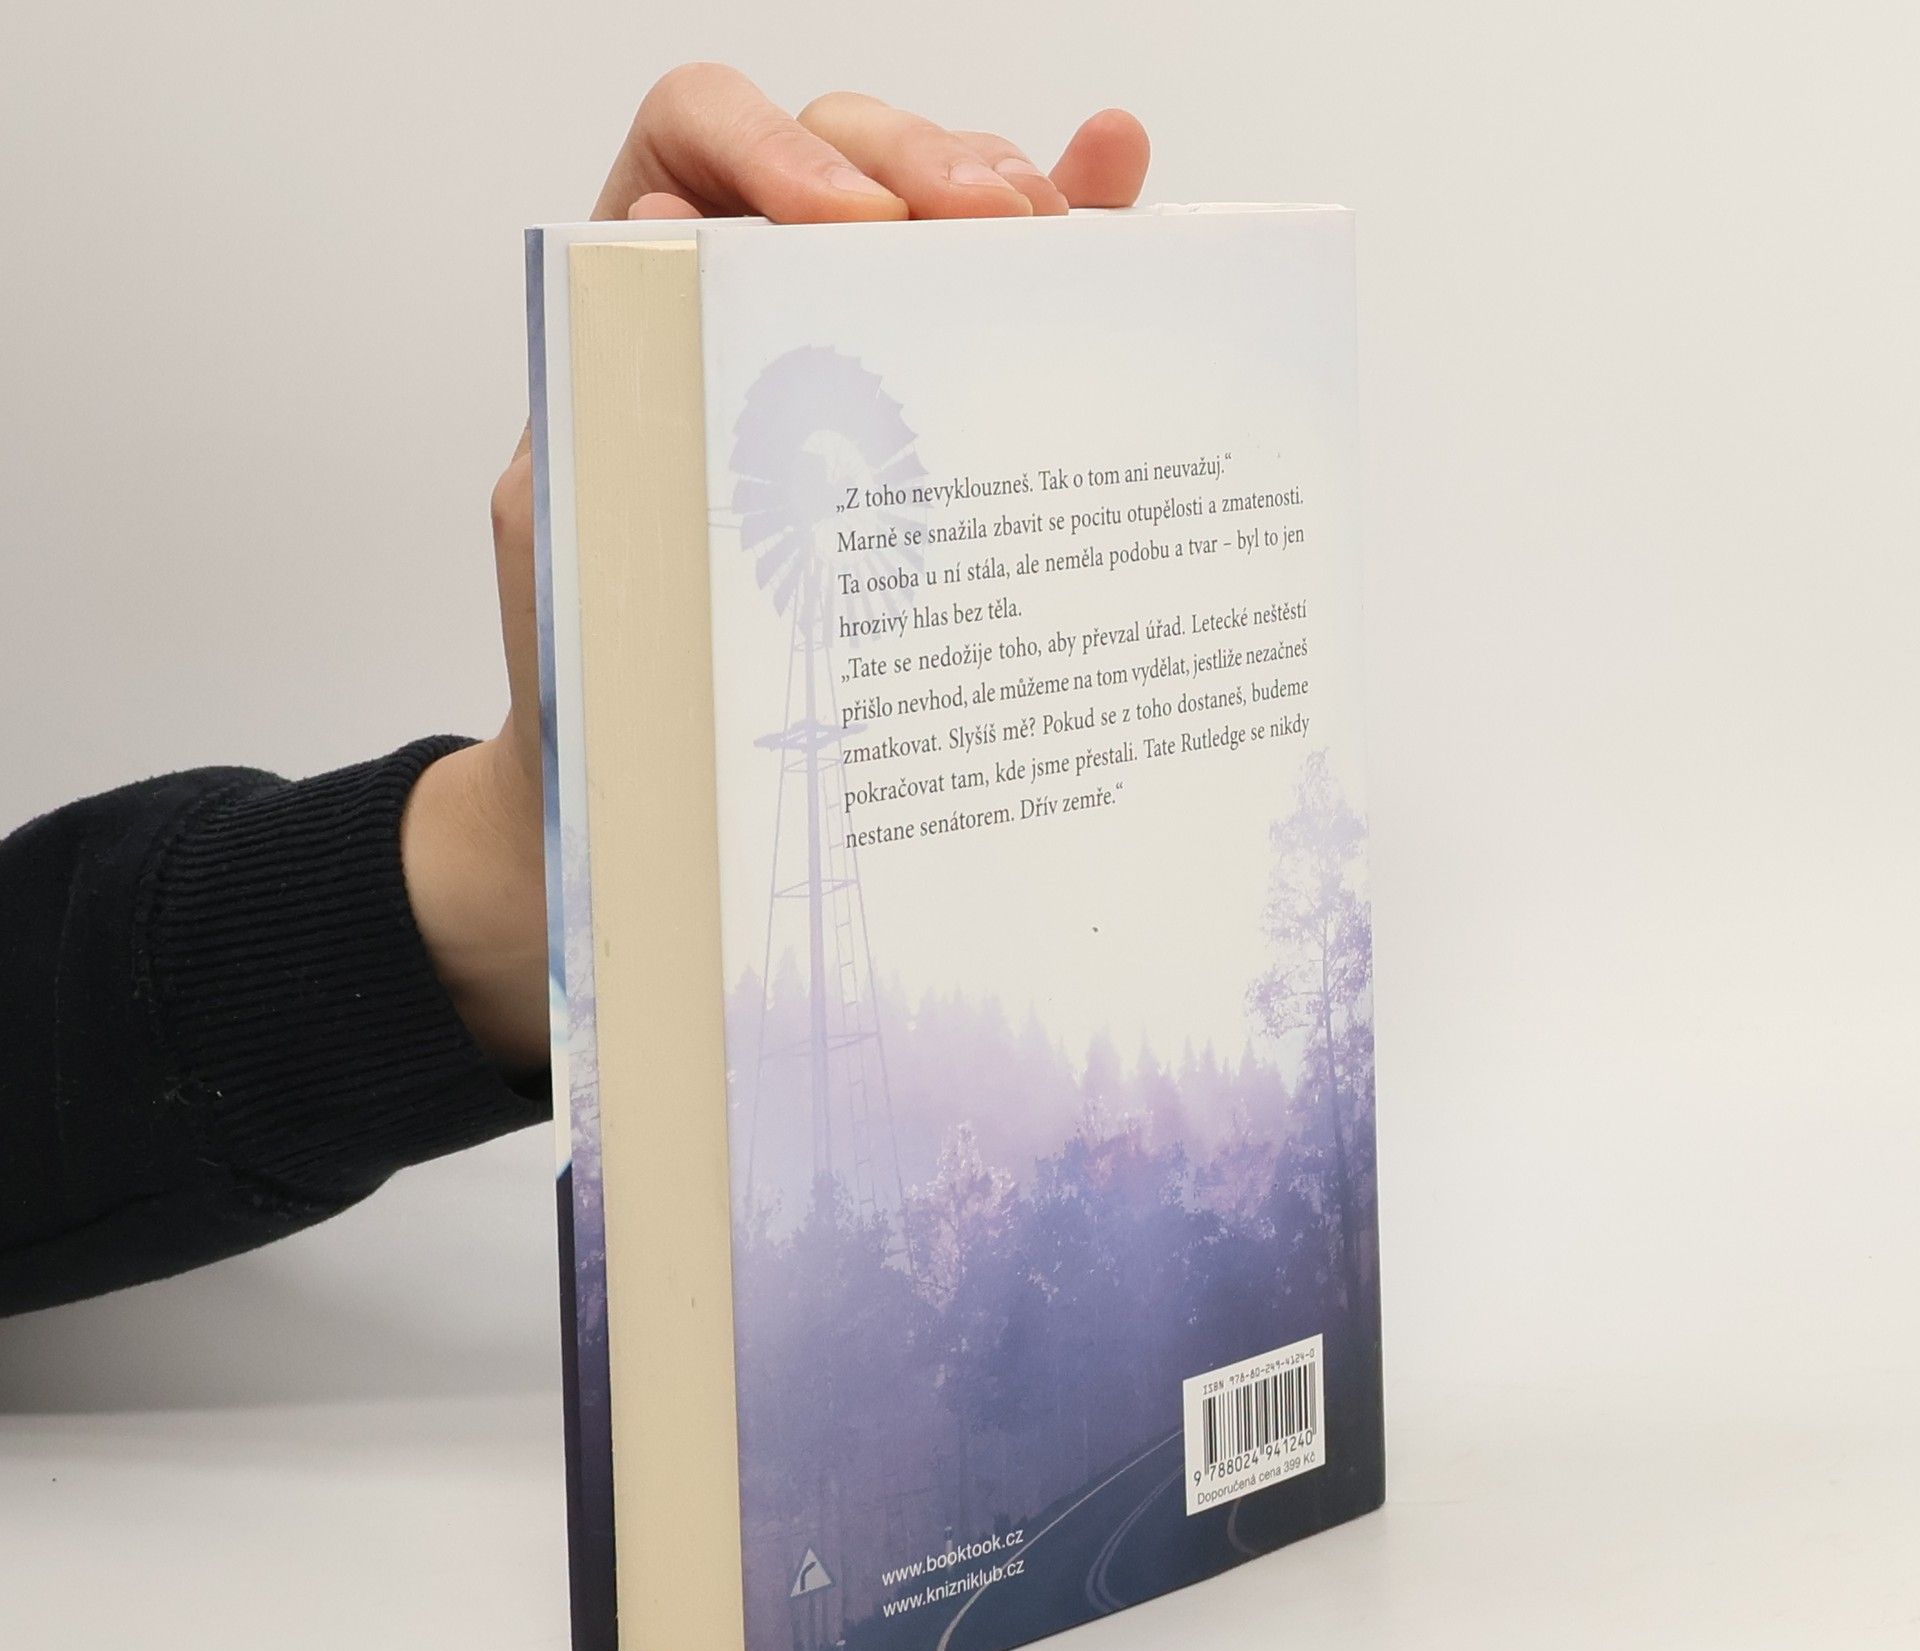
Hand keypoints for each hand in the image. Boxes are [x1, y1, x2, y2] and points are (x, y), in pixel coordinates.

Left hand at [404, 68, 1149, 1075]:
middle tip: (989, 223)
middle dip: (923, 162)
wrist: (654, 796)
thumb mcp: (576, 546)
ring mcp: (857, 348)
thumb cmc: (601, 675)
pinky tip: (1117, 169)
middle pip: (845, 151)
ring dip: (1004, 189)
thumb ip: (596, 408)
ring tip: (1057, 225)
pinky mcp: (940, 410)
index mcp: (648, 305)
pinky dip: (1072, 233)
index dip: (769, 146)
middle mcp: (755, 302)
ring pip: (938, 209)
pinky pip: (1008, 302)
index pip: (698, 137)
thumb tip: (644, 235)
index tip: (843, 224)